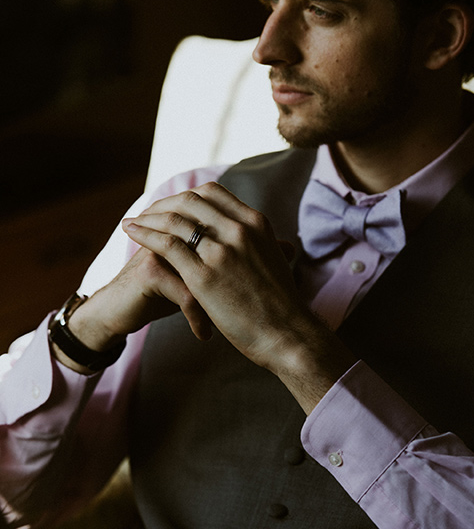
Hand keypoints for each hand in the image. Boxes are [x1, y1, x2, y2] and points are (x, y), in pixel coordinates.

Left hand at [122, 182, 354, 411]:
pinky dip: (144, 234)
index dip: (186, 196)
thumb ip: (259, 244)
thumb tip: (257, 240)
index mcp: (256, 224)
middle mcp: (239, 230)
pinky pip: (166, 244)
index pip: (213, 193)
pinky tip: (131, 233)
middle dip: (163, 203)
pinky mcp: (204, 275)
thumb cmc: (281, 306)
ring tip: (132, 223)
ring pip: (174, 218)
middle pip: (190, 200)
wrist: (287, 335)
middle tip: (147, 213)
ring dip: (148, 216)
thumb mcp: (275, 261)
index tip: (171, 206)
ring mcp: (221, 251)